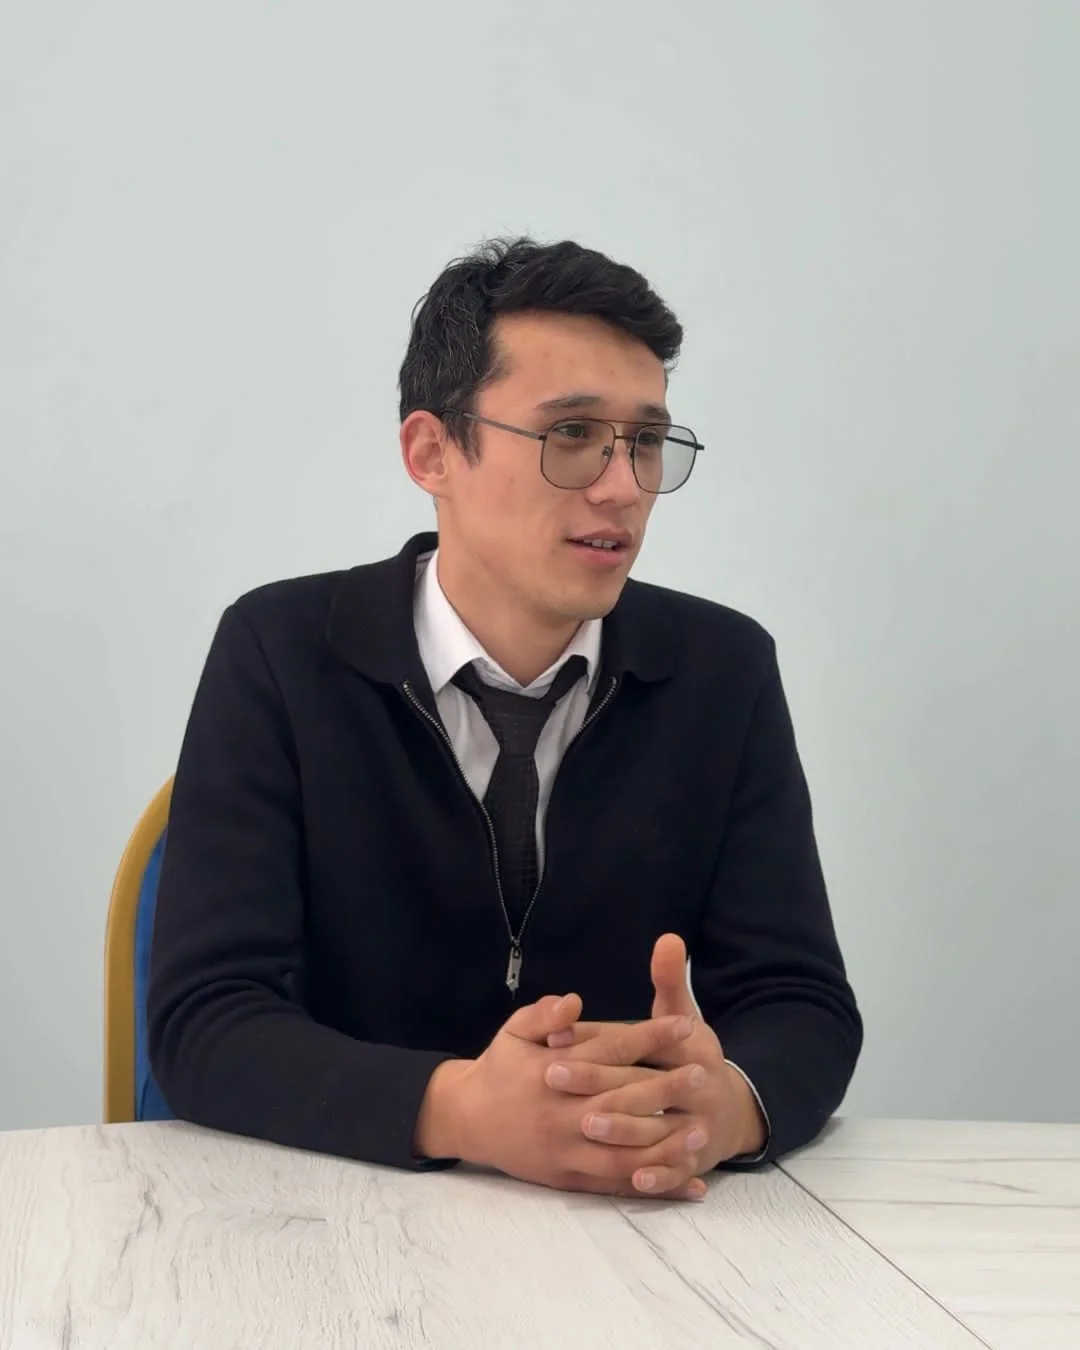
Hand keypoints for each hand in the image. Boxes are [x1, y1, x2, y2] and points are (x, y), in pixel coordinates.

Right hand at [414, 993, 706, 1199]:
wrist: (466, 1119)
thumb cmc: (499, 1068)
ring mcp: (567, 1149)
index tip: (686, 1027)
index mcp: (554, 1070)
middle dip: (667, 1088)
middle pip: (624, 1099)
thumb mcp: (513, 1030)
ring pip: (623, 1150)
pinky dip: (654, 1186)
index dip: (650, 1037)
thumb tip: (574, 1002)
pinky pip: (617, 1185)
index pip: (611, 1050)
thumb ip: (543, 1014)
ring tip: (701, 1133)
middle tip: (705, 1076)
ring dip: (665, 1144)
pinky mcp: (569, 1177)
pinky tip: (689, 1184)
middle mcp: (563, 1112)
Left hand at [545, 935, 767, 1191]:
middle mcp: (697, 1087)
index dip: (598, 1042)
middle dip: (599, 1084)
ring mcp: (698, 1127)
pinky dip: (660, 1176)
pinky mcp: (697, 1159)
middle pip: (645, 1087)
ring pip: (660, 1131)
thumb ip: (670, 981)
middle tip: (554, 1079)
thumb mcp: (684, 1016)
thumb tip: (667, 939)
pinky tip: (634, 1180)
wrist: (730, 1109)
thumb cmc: (692, 1058)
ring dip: (625, 1131)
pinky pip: (678, 1170)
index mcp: (689, 1048)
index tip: (555, 1042)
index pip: (639, 1044)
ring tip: (586, 1127)